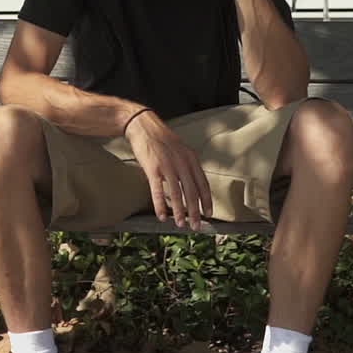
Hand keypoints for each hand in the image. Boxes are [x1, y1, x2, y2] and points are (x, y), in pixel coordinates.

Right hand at [124, 110, 212, 230]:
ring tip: (180, 225)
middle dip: (195, 211)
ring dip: (179, 212)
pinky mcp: (153, 168)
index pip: (203, 183)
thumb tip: (193, 183)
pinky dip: (160, 205)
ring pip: (177, 194)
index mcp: (191, 158)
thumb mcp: (180, 149)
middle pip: (192, 192)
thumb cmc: (161, 139)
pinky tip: (161, 216)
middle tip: (196, 226)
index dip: (207, 200)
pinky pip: (158, 191)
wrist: (143, 126)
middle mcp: (182, 162)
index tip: (209, 213)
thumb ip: (187, 165)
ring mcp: (168, 165)